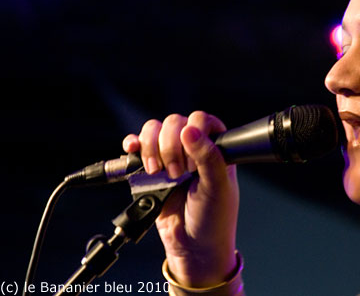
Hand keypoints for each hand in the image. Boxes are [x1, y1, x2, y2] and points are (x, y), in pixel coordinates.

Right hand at [122, 111, 239, 287]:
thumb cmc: (214, 219)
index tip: (193, 162)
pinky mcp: (151, 170)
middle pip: (173, 122)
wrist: (193, 248)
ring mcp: (170, 157)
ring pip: (153, 131)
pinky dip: (132, 146)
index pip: (201, 120)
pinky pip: (136, 147)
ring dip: (150, 148)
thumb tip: (191, 130)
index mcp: (215, 147)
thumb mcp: (217, 188)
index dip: (192, 135)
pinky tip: (133, 151)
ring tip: (159, 173)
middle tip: (178, 174)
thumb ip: (208, 157)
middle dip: (170, 146)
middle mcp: (193, 148)